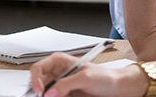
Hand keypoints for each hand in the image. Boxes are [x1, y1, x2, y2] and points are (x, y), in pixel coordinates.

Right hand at [30, 53, 148, 96]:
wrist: (119, 89)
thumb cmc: (106, 77)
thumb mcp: (84, 78)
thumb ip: (65, 84)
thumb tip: (50, 92)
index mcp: (59, 62)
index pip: (38, 69)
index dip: (36, 80)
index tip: (40, 92)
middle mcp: (58, 73)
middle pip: (40, 83)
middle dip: (43, 92)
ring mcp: (62, 85)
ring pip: (48, 94)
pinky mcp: (66, 95)